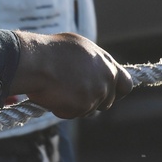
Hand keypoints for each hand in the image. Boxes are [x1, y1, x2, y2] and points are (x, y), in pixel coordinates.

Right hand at [11, 31, 132, 117]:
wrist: (36, 61)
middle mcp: (106, 78)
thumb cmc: (50, 50)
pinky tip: (51, 96)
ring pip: (89, 110)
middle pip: (108, 102)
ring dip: (76, 106)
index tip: (108, 95)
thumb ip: (92, 61)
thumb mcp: (78, 47)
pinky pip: (73, 114)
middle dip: (94, 102)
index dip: (117, 92)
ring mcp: (96, 93)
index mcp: (107, 63)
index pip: (126, 84)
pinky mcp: (84, 106)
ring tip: (58, 90)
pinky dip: (62, 109)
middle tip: (76, 96)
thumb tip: (93, 68)